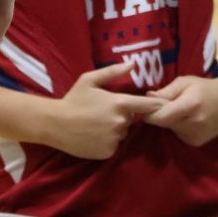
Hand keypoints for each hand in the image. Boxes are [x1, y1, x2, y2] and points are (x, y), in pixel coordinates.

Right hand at [48, 62, 163, 158]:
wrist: (55, 124)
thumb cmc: (72, 99)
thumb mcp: (89, 80)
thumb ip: (113, 72)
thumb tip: (133, 64)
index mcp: (119, 104)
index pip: (148, 105)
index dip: (155, 105)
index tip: (162, 105)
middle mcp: (120, 122)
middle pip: (130, 119)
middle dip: (121, 116)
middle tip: (102, 113)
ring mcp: (114, 139)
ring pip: (122, 133)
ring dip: (114, 129)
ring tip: (95, 125)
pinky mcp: (107, 152)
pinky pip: (113, 145)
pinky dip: (107, 142)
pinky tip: (93, 135)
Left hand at [143, 74, 217, 145]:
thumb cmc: (205, 88)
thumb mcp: (184, 82)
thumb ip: (165, 92)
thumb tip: (147, 98)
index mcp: (190, 106)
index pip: (161, 117)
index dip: (150, 114)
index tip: (146, 108)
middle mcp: (193, 124)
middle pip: (164, 124)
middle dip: (160, 116)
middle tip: (166, 106)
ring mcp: (196, 136)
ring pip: (170, 131)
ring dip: (170, 122)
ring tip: (181, 112)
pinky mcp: (197, 143)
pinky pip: (178, 136)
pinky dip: (178, 128)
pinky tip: (188, 120)